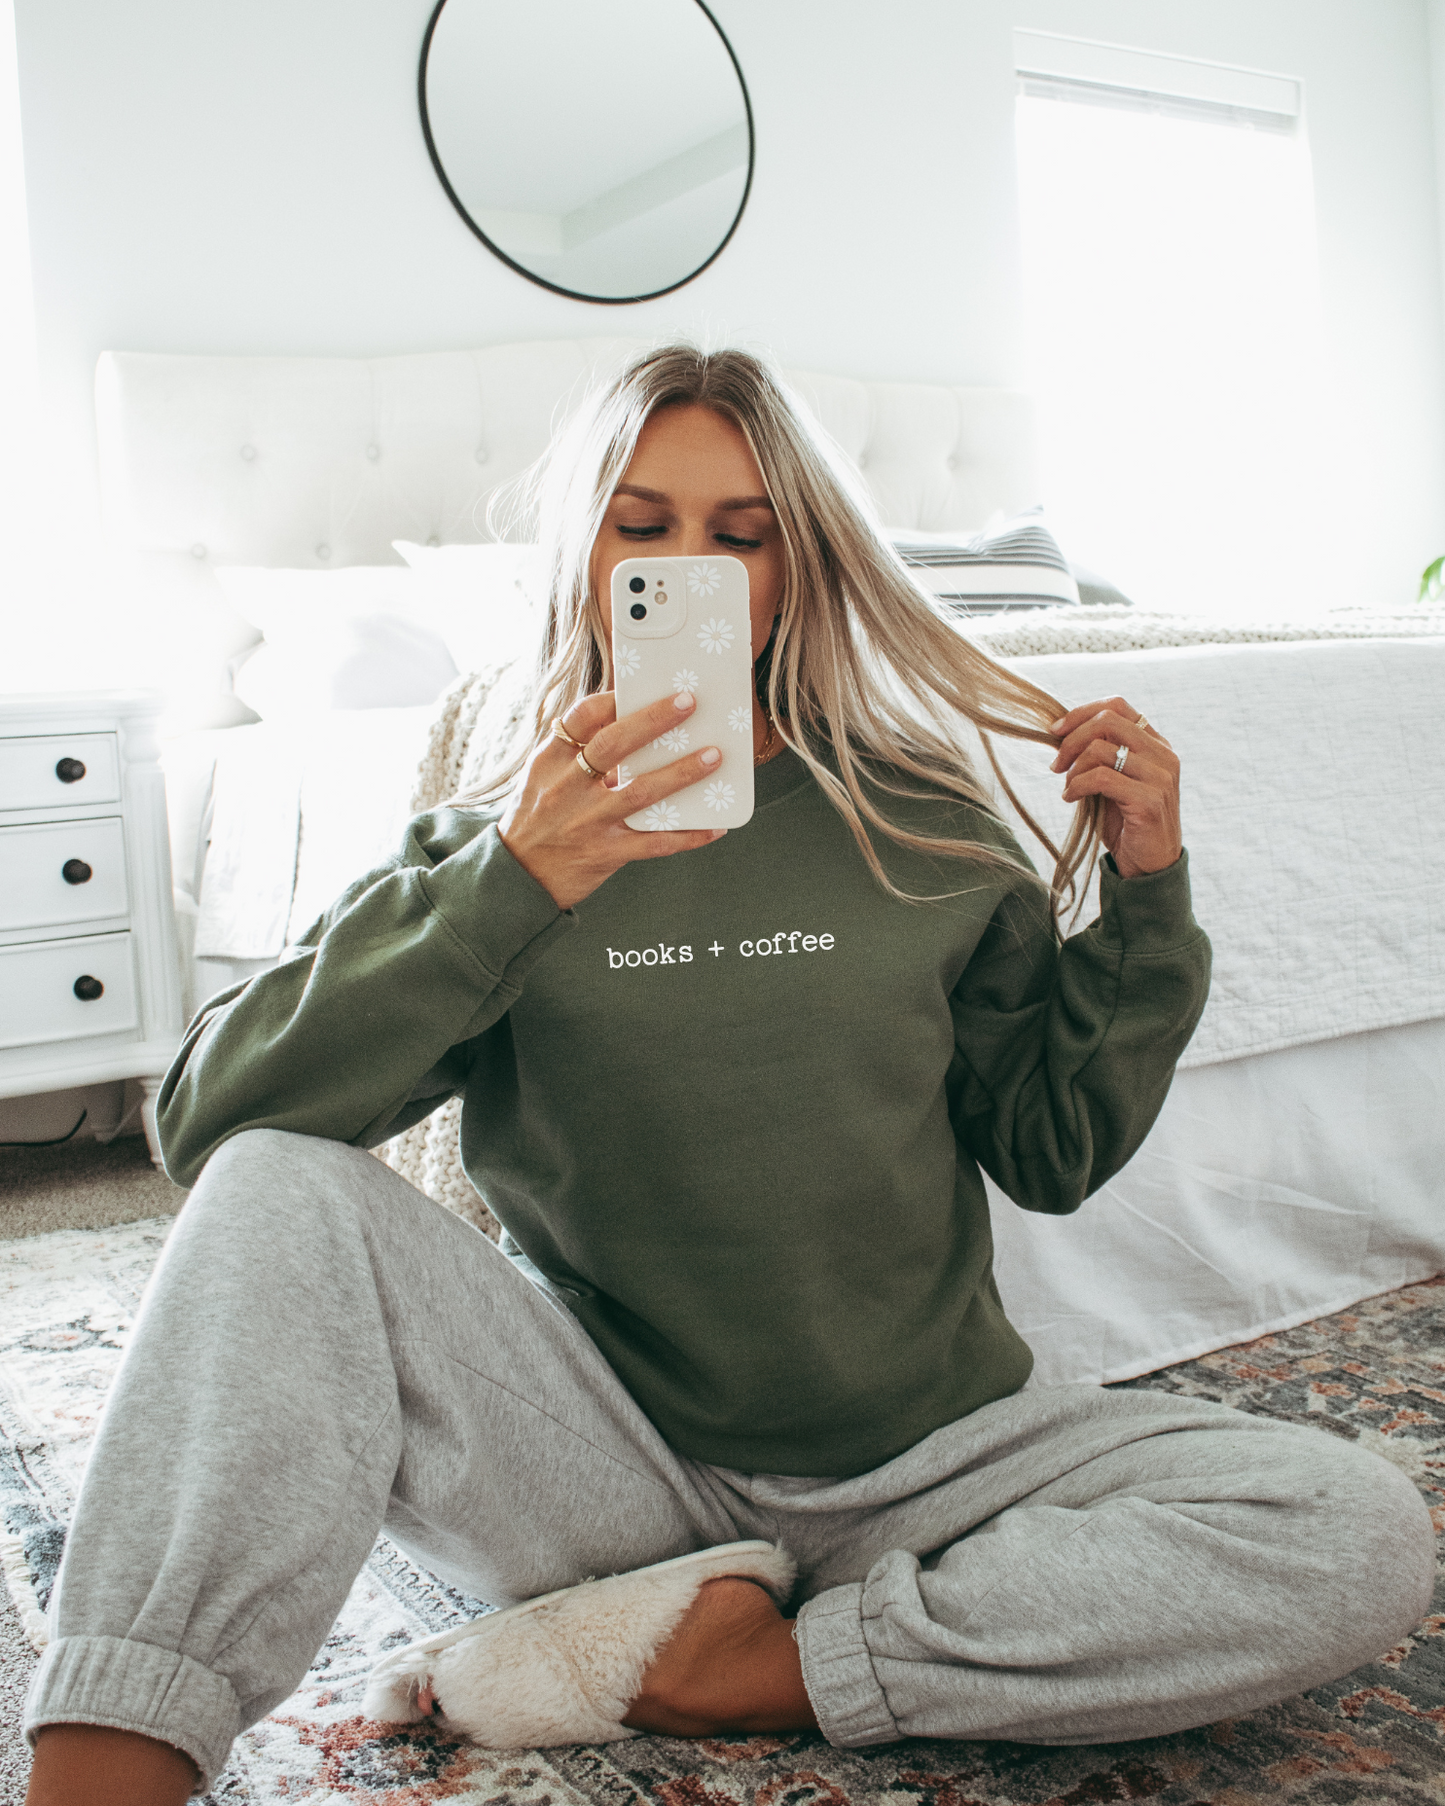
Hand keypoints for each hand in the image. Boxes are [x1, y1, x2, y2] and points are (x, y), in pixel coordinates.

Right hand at [498, 690, 724, 909]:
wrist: (516, 877)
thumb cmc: (535, 818)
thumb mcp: (542, 777)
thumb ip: (577, 752)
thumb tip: (631, 724)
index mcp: (549, 761)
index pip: (580, 718)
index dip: (612, 699)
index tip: (641, 687)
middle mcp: (567, 788)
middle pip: (613, 745)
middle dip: (654, 721)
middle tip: (689, 702)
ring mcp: (587, 822)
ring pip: (641, 792)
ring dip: (682, 773)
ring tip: (714, 756)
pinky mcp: (605, 854)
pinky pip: (654, 843)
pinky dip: (688, 835)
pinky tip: (714, 826)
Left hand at [1049, 697, 1181, 878]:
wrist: (1149, 866)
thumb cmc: (1126, 822)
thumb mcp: (1113, 780)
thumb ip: (1099, 754)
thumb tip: (1060, 732)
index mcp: (1156, 744)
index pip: (1117, 706)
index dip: (1081, 713)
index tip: (1055, 731)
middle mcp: (1164, 755)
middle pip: (1107, 721)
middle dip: (1071, 739)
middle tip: (1055, 764)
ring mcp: (1160, 777)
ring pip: (1101, 749)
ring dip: (1073, 768)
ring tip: (1067, 788)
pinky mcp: (1149, 800)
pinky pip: (1100, 778)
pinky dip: (1076, 786)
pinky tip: (1070, 798)